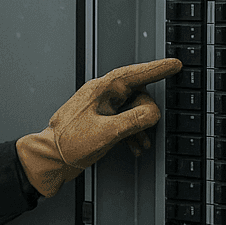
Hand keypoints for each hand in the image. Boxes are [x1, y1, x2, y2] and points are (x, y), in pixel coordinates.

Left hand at [16, 58, 181, 196]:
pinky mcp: (101, 121)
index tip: (174, 65)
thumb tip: (153, 113)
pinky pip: (125, 121)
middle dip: (146, 113)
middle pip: (137, 94)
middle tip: (145, 128)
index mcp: (101, 90)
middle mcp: (102, 95)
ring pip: (133, 110)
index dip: (157, 69)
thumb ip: (134, 120)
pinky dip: (133, 133)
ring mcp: (101, 108)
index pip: (135, 73)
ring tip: (141, 142)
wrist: (51, 159)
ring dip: (140, 127)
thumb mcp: (107, 132)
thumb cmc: (69, 144)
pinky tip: (135, 147)